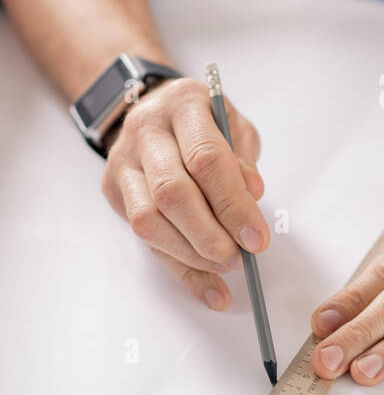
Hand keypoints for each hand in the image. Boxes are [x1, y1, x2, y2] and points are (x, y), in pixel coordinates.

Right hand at [101, 77, 269, 308]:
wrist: (153, 109)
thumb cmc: (202, 120)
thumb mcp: (233, 124)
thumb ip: (243, 158)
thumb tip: (253, 195)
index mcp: (182, 105)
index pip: (206, 159)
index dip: (233, 203)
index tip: (257, 237)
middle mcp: (146, 132)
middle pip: (171, 192)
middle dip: (209, 235)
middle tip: (240, 257)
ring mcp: (124, 162)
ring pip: (148, 220)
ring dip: (191, 254)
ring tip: (226, 266)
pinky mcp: (114, 191)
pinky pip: (144, 239)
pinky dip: (180, 269)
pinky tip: (209, 289)